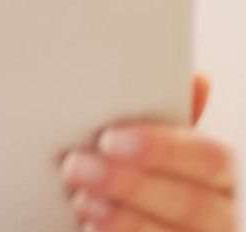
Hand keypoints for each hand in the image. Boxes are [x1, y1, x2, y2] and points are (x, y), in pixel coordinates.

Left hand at [59, 73, 235, 230]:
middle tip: (77, 167)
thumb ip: (164, 119)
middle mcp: (217, 216)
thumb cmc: (129, 173)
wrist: (106, 224)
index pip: (210, 160)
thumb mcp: (144, 146)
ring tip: (81, 201)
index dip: (162, 149)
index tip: (109, 139)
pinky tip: (89, 229)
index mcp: (217, 177)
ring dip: (124, 219)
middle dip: (131, 185)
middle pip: (191, 203)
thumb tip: (199, 78)